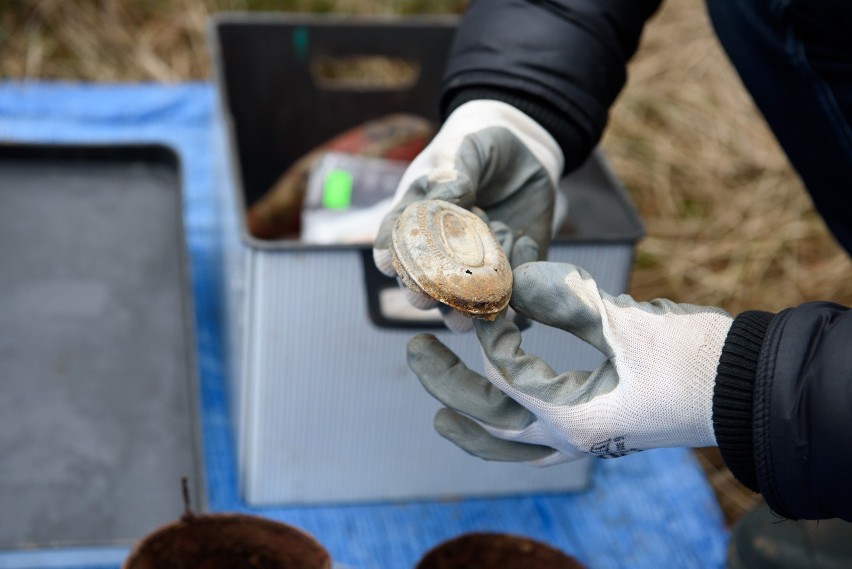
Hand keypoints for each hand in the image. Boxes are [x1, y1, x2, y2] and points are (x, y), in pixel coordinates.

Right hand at [372, 100, 563, 330]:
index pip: (390, 245)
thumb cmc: (481, 147)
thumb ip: (456, 171)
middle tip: (425, 295)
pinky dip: (510, 301)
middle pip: (419, 286)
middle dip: (420, 293)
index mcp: (414, 222)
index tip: (388, 261)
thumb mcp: (468, 150)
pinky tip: (517, 280)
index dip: (387, 256)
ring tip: (466, 316)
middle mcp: (438, 255)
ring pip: (458, 307)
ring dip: (459, 315)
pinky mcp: (509, 277)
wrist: (527, 156)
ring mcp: (471, 271)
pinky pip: (508, 300)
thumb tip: (447, 196)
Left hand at [407, 262, 733, 464]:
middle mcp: (570, 438)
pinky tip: (495, 427)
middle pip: (489, 420)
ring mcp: (583, 443)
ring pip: (509, 446)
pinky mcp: (596, 434)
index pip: (505, 375)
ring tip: (437, 415)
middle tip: (415, 351)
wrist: (748, 391)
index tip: (480, 296)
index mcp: (574, 416)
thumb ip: (564, 298)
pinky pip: (536, 445)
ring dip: (470, 429)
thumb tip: (511, 275)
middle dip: (447, 386)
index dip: (486, 332)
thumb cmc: (695, 359)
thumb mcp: (626, 323)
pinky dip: (508, 439)